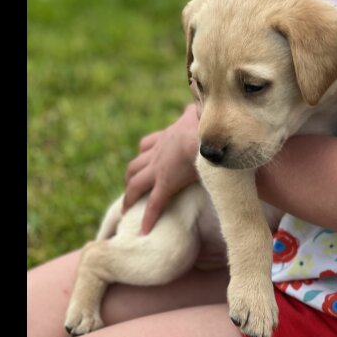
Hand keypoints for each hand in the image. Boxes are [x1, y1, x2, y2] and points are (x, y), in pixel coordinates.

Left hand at [123, 104, 199, 233]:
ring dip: (130, 196)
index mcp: (167, 136)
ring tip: (128, 210)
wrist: (206, 136)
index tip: (144, 162)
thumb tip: (208, 106)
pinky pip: (154, 204)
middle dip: (131, 177)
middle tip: (131, 189)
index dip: (144, 154)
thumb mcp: (202, 112)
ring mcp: (159, 168)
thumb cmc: (209, 123)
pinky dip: (148, 217)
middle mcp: (158, 152)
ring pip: (136, 183)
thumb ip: (203, 110)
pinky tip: (144, 230)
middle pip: (135, 165)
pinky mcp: (166, 184)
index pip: (147, 145)